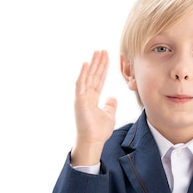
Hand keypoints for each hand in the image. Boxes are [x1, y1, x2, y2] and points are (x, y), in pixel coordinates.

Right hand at [71, 50, 117, 165]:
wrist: (93, 141)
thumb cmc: (99, 131)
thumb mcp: (109, 115)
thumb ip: (110, 105)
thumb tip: (112, 97)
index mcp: (92, 99)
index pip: (99, 80)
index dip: (103, 69)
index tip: (107, 58)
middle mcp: (86, 96)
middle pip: (93, 76)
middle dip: (98, 63)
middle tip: (102, 50)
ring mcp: (82, 97)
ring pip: (88, 77)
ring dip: (93, 64)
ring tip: (97, 52)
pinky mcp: (79, 101)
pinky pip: (81, 84)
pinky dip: (83, 74)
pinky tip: (86, 64)